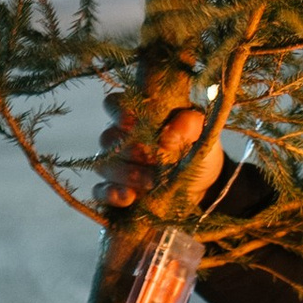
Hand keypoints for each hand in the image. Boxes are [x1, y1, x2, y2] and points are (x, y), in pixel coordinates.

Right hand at [93, 92, 226, 218]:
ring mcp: (114, 165)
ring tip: (152, 182)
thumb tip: (181, 123)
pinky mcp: (113, 191)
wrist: (201, 184)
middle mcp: (119, 137)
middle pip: (109, 138)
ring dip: (128, 174)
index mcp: (137, 115)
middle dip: (132, 150)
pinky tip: (128, 197)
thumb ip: (192, 125)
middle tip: (156, 160)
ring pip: (105, 164)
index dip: (119, 110)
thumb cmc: (195, 150)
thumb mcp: (201, 136)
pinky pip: (101, 192)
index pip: (114, 104)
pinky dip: (112, 194)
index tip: (132, 121)